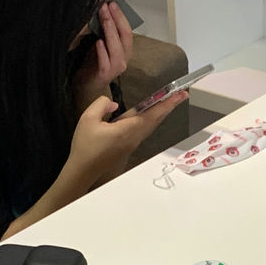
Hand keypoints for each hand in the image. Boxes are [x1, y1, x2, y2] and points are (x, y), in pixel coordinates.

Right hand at [64, 90, 185, 190]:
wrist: (82, 170)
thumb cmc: (85, 145)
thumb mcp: (87, 119)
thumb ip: (101, 105)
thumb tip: (115, 105)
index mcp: (127, 130)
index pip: (151, 114)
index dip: (166, 104)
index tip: (179, 94)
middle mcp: (134, 137)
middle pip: (155, 120)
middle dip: (169, 106)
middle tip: (182, 94)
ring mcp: (133, 143)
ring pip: (151, 126)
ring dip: (162, 113)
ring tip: (171, 101)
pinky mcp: (128, 147)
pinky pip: (145, 130)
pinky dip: (153, 119)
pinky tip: (152, 114)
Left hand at [72, 2, 132, 113]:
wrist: (86, 84)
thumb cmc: (93, 63)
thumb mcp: (100, 43)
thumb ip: (104, 32)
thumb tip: (102, 10)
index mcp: (124, 50)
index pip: (127, 30)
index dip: (120, 16)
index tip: (112, 2)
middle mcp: (124, 58)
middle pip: (124, 36)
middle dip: (116, 19)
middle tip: (107, 5)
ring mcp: (115, 67)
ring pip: (117, 47)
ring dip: (110, 30)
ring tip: (103, 17)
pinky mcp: (105, 74)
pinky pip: (105, 61)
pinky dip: (102, 51)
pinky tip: (98, 41)